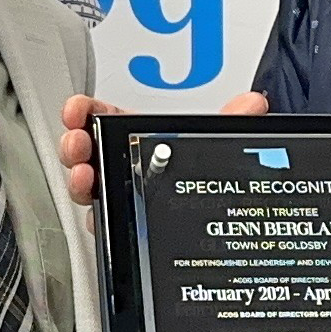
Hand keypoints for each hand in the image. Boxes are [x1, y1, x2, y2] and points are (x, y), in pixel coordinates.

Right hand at [59, 90, 270, 208]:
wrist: (217, 224)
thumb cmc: (207, 176)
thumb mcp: (219, 146)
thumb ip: (233, 122)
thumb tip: (254, 104)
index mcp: (140, 139)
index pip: (105, 119)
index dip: (87, 112)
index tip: (77, 109)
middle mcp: (124, 167)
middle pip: (88, 152)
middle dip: (76, 144)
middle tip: (79, 142)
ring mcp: (120, 197)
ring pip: (88, 187)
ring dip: (79, 179)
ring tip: (85, 176)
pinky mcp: (122, 227)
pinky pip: (102, 222)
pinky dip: (96, 216)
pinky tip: (99, 213)